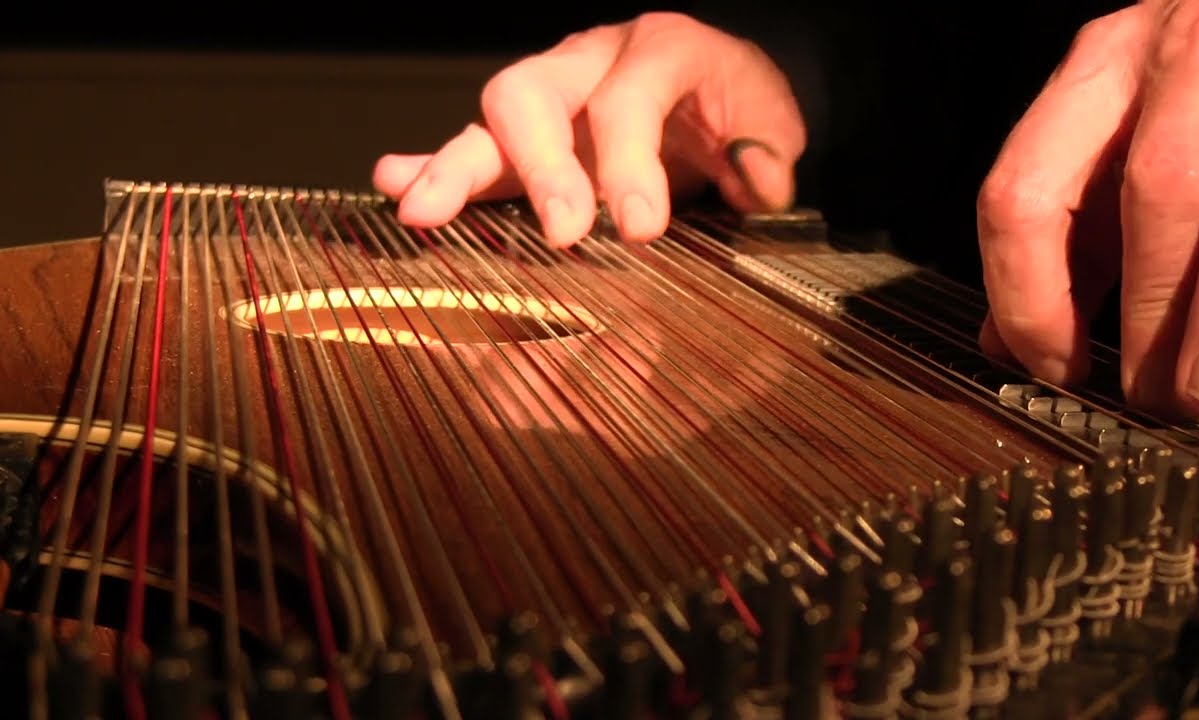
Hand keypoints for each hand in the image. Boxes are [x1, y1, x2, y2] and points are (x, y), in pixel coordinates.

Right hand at [372, 12, 804, 247]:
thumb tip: (757, 180)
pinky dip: (434, 168)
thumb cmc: (736, 106)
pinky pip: (474, 146)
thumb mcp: (773, 121)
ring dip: (454, 168)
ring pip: (490, 119)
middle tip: (562, 233)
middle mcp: (590, 60)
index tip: (638, 228)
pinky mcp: (526, 135)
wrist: (718, 87)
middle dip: (539, 166)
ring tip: (422, 212)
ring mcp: (550, 94)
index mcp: (660, 46)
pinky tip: (398, 187)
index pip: (628, 96)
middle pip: (535, 92)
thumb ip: (770, 151)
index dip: (629, 162)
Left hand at [977, 0, 1198, 420]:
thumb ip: (1062, 236)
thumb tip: (1005, 342)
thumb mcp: (1108, 143)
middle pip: (1152, 191)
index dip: (1029, 296)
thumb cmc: (1190, 87)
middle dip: (1149, 310)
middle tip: (1154, 397)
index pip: (1025, 191)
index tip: (1057, 366)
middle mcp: (1179, 57)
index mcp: (1096, 73)